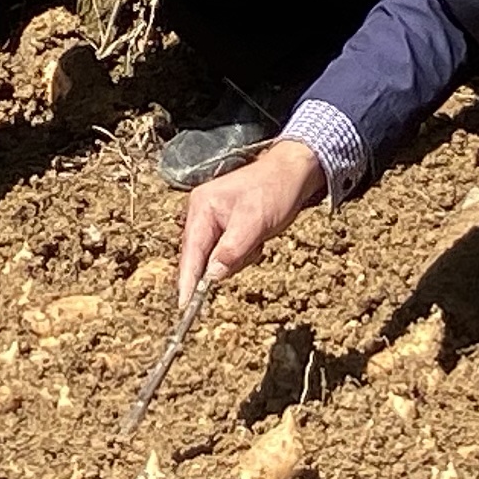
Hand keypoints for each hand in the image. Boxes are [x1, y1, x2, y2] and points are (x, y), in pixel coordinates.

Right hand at [177, 138, 322, 303]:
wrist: (293, 172)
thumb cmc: (274, 190)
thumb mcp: (255, 223)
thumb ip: (232, 250)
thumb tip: (212, 276)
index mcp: (202, 208)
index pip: (191, 252)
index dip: (188, 281)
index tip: (184, 306)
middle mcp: (202, 213)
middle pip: (202, 257)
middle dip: (226, 262)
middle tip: (251, 248)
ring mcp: (213, 219)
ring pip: (216, 257)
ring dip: (238, 257)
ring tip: (257, 237)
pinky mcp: (225, 225)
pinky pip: (227, 251)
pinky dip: (243, 251)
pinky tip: (257, 237)